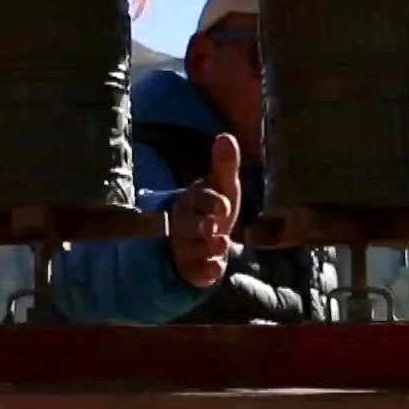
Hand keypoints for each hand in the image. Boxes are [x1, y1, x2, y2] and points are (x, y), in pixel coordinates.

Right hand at [169, 133, 242, 287]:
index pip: (199, 199)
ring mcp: (184, 248)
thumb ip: (225, 166)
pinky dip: (208, 272)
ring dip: (210, 249)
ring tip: (221, 245)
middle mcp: (183, 224)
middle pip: (190, 226)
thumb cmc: (213, 208)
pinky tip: (216, 269)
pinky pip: (198, 273)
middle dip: (203, 227)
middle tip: (214, 229)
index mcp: (191, 200)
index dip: (211, 202)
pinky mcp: (190, 270)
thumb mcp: (223, 188)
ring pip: (195, 249)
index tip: (224, 206)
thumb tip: (226, 136)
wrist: (200, 241)